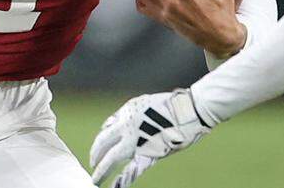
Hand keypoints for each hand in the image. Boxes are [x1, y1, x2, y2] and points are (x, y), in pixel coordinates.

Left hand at [90, 89, 212, 186]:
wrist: (190, 110)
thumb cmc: (170, 105)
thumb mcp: (143, 104)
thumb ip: (127, 115)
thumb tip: (111, 126)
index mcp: (126, 115)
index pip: (105, 132)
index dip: (99, 144)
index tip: (97, 152)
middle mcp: (128, 128)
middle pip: (103, 145)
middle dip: (96, 157)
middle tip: (92, 166)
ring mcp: (137, 141)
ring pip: (113, 159)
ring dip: (103, 171)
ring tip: (96, 180)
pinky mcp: (150, 153)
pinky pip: (133, 170)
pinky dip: (123, 180)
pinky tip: (115, 187)